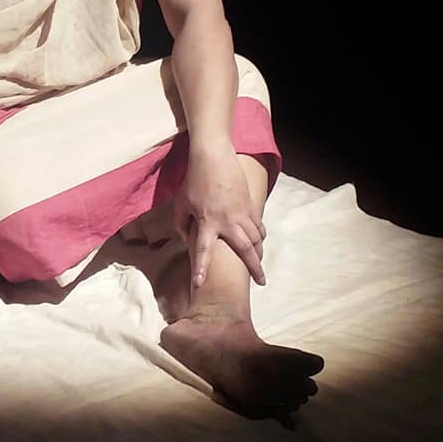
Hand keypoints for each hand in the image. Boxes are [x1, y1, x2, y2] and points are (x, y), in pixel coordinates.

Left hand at [173, 142, 266, 286]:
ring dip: (259, 252)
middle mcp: (227, 221)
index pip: (203, 251)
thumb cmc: (194, 180)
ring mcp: (241, 213)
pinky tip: (260, 241)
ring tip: (260, 263)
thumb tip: (186, 239)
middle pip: (245, 249)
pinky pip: (258, 224)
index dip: (201, 268)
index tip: (200, 284)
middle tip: (261, 282)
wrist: (214, 157)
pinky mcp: (249, 204)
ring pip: (256, 238)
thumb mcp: (180, 203)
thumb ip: (181, 224)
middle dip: (255, 267)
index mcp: (207, 222)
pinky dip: (260, 235)